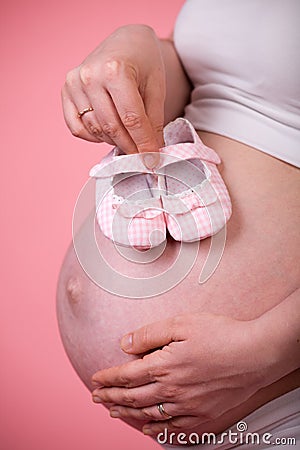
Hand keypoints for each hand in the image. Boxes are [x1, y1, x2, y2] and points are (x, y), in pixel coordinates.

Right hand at [62, 24, 164, 165]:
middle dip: (130, 147)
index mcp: (114, 70)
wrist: (126, 42)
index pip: (131, 119)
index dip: (143, 143)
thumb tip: (152, 152)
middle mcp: (89, 76)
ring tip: (129, 140)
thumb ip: (153, 121)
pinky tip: (109, 132)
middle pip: (112, 127)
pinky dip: (94, 136)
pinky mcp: (66, 92)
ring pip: (95, 130)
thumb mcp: (156, 88)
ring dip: (114, 142)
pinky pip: (77, 128)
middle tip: (143, 157)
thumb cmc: (144, 62)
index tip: (153, 160)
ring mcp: (74, 84)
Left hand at [91, 312, 270, 434]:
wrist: (255, 354)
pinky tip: (148, 429)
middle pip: (132, 398)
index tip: (95, 380)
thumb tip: (124, 344)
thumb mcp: (181, 324)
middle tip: (96, 399)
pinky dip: (156, 430)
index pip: (126, 376)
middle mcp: (171, 390)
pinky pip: (173, 429)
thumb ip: (149, 334)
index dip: (108, 378)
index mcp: (163, 366)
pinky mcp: (203, 416)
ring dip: (127, 414)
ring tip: (114, 412)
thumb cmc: (220, 335)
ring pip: (149, 415)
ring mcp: (187, 406)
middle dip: (111, 398)